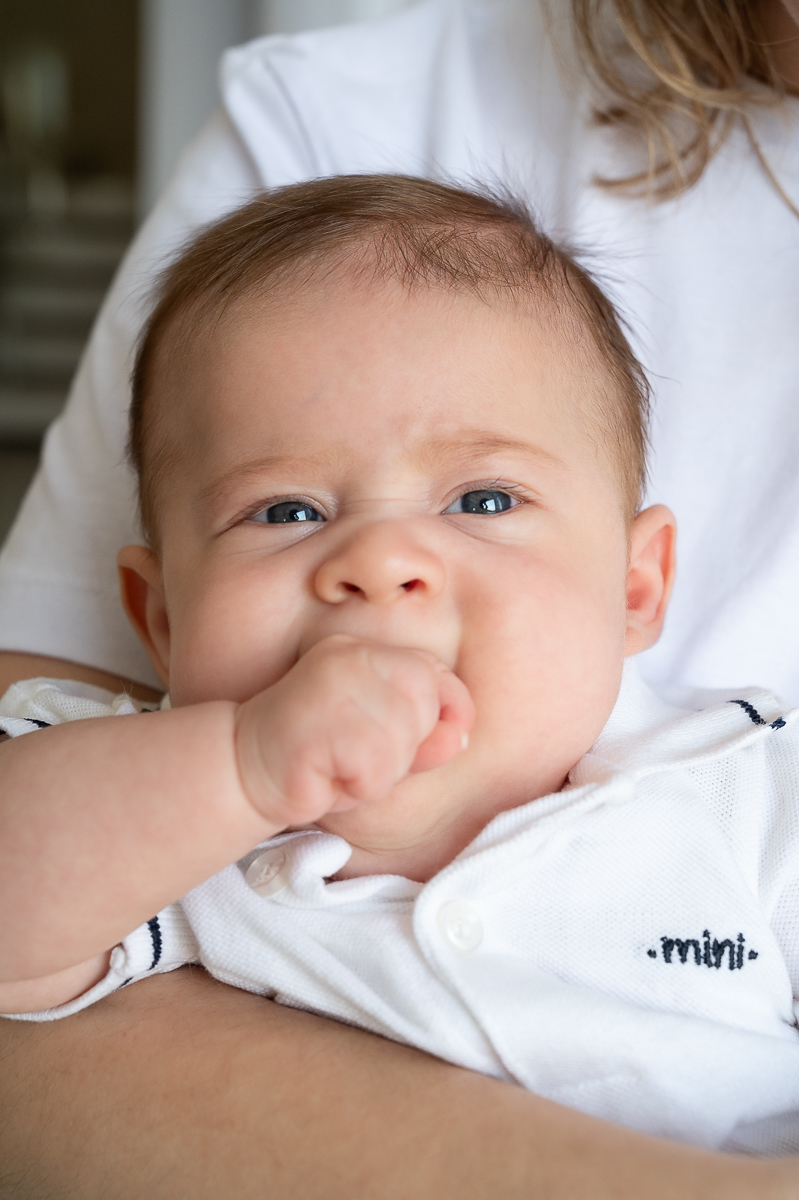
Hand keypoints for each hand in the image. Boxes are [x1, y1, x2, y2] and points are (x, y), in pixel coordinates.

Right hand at [234, 635, 473, 827]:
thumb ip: (424, 739)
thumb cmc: (318, 759)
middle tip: (361, 759)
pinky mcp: (319, 720)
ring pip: (401, 740)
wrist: (244, 770)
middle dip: (406, 749)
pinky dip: (360, 785)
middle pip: (424, 707)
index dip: (450, 711)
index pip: (436, 675)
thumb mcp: (381, 747)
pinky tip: (329, 776)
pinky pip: (374, 766)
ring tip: (342, 768)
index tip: (441, 739)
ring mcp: (333, 683)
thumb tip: (463, 735)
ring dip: (380, 773)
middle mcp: (351, 657)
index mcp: (366, 653)